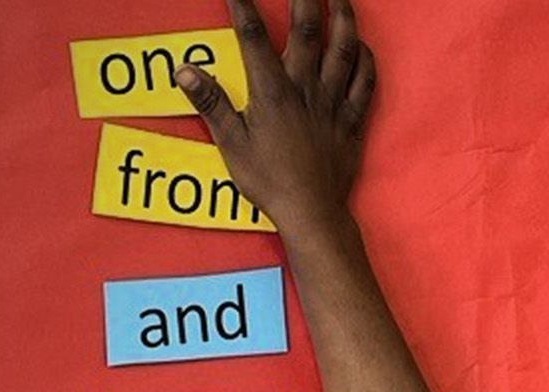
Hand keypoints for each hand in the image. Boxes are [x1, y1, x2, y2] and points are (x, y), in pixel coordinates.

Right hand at [175, 0, 376, 236]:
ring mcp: (332, 104)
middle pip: (308, 28)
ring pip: (343, 48)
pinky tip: (361, 45)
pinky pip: (365, 83)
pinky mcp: (351, 122)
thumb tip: (183, 71)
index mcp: (272, 93)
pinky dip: (365, 60)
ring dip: (343, 16)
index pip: (253, 36)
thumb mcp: (232, 146)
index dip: (241, 5)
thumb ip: (211, 104)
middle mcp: (305, 90)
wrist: (312, 214)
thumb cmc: (270, 184)